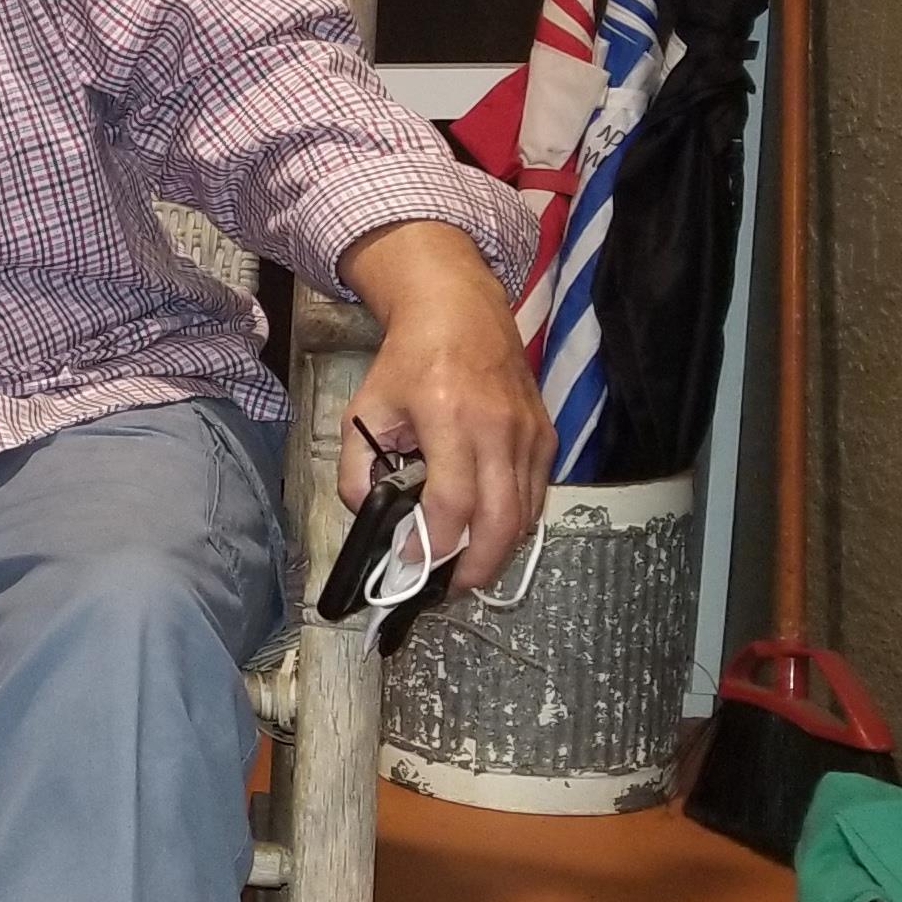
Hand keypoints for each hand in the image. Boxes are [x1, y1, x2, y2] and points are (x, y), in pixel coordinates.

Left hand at [337, 219, 550, 593]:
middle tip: (450, 587)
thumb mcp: (365, 410)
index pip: (452, 503)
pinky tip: (488, 531)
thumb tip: (367, 515)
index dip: (433, 544)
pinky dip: (515, 522)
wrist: (460, 314)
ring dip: (498, 550)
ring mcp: (529, 434)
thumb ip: (356, 468)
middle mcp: (498, 429)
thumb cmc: (410, 361)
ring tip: (466, 566)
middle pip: (501, 521)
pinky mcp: (546, 436)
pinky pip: (537, 494)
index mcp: (449, 419)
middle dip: (477, 566)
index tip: (411, 563)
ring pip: (525, 514)